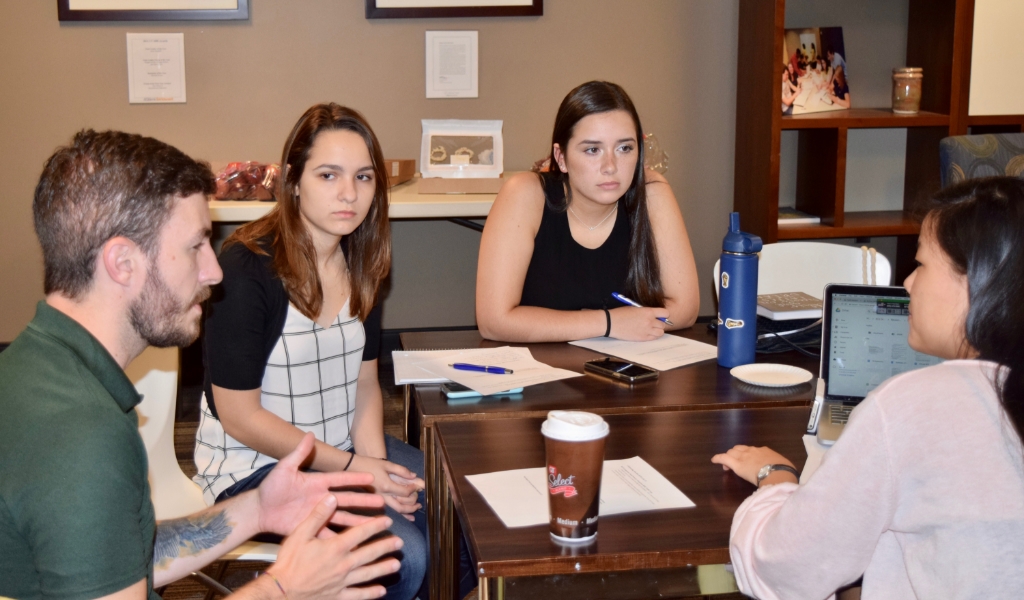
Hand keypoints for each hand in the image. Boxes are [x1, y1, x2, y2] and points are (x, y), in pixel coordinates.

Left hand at [257, 433, 385, 536]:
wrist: (259, 510)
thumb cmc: (270, 487)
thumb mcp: (285, 468)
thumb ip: (299, 453)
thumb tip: (309, 434)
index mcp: (317, 483)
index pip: (340, 479)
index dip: (355, 478)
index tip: (372, 477)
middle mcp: (322, 499)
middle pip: (347, 499)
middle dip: (364, 500)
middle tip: (382, 501)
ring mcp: (318, 514)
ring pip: (343, 517)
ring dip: (359, 520)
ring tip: (376, 522)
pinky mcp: (311, 528)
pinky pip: (329, 534)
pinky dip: (342, 539)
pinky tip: (356, 542)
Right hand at [267, 494, 401, 599]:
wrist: (281, 591)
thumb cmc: (289, 562)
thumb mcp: (300, 534)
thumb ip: (317, 516)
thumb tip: (331, 497)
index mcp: (335, 547)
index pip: (361, 533)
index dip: (375, 525)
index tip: (387, 521)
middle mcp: (343, 564)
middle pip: (370, 553)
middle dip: (385, 546)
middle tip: (399, 542)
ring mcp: (342, 582)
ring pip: (368, 573)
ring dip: (383, 568)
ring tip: (395, 564)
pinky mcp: (338, 596)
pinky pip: (358, 594)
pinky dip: (370, 593)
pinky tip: (380, 591)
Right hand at [350, 455, 423, 520]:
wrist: (352, 468)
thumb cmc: (369, 464)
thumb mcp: (387, 464)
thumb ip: (401, 471)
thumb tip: (414, 476)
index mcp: (386, 486)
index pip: (405, 492)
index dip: (414, 489)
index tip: (418, 486)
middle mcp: (383, 496)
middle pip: (403, 505)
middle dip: (413, 502)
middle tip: (419, 498)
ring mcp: (378, 501)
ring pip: (397, 511)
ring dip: (409, 511)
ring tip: (417, 507)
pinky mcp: (375, 503)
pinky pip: (391, 512)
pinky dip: (401, 516)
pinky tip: (409, 518)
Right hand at [608, 306, 667, 340]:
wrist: (612, 323)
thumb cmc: (621, 314)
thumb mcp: (635, 308)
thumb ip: (646, 311)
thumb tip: (655, 314)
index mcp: (648, 312)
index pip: (665, 313)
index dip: (664, 314)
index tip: (660, 315)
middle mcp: (649, 322)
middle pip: (663, 324)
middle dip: (660, 323)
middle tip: (654, 322)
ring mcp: (646, 331)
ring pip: (661, 333)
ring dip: (658, 330)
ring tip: (651, 328)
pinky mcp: (642, 338)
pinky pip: (654, 338)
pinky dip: (653, 336)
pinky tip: (647, 332)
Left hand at [711, 445, 795, 486]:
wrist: (779, 474)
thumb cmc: (785, 471)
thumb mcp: (785, 466)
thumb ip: (780, 466)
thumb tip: (783, 470)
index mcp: (765, 451)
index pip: (753, 451)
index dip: (748, 455)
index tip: (748, 461)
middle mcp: (753, 451)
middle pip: (740, 449)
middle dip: (736, 454)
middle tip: (735, 462)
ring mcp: (744, 456)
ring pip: (732, 452)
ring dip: (729, 456)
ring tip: (726, 464)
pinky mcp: (736, 464)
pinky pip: (724, 458)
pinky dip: (718, 458)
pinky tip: (714, 460)